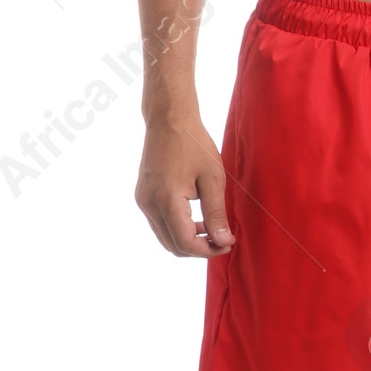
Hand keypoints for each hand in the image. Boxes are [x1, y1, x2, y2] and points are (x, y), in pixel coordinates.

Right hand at [136, 117, 235, 256]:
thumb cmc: (194, 144)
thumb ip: (216, 213)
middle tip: (223, 240)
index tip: (228, 243)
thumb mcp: (213, 178)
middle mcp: (149, 204)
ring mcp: (143, 201)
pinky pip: (159, 224)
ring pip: (165, 237)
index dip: (208, 250)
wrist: (169, 120)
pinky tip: (196, 218)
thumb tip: (223, 240)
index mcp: (167, 200)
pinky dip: (177, 228)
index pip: (185, 243)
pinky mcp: (142, 196)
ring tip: (212, 229)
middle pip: (173, 245)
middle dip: (199, 249)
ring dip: (188, 240)